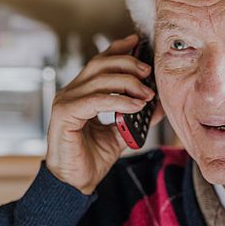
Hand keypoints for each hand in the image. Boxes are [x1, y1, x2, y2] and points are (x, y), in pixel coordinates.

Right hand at [45, 34, 163, 193]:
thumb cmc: (91, 158)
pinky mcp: (65, 115)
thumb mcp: (120, 134)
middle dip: (127, 63)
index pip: (99, 62)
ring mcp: (65, 102)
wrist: (74, 183)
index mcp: (81, 92)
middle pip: (100, 64)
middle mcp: (71, 93)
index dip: (117, 49)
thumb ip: (135, 117)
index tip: (137, 42)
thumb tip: (158, 105)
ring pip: (99, 79)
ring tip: (147, 93)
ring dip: (128, 83)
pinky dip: (119, 101)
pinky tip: (135, 106)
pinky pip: (95, 100)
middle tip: (148, 72)